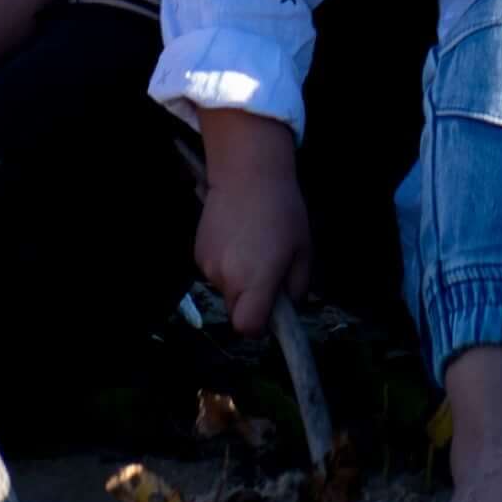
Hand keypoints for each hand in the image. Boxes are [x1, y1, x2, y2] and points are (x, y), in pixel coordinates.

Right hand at [192, 126, 312, 340]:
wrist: (247, 174)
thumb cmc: (283, 211)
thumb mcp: (304, 251)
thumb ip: (297, 287)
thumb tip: (288, 306)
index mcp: (256, 280)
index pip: (248, 327)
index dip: (260, 326)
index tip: (271, 310)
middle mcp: (227, 277)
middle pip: (237, 311)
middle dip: (251, 302)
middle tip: (267, 274)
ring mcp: (208, 266)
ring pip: (225, 290)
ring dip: (238, 281)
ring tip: (252, 248)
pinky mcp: (198, 253)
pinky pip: (214, 272)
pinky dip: (225, 264)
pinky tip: (236, 239)